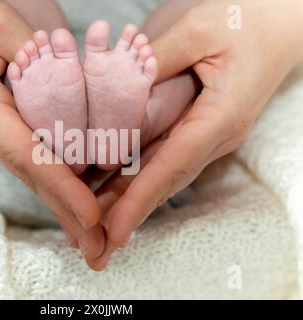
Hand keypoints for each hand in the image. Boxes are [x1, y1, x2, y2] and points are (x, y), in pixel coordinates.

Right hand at [0, 0, 104, 260]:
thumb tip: (67, 73)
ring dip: (63, 206)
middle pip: (32, 176)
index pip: (27, 153)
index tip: (91, 215)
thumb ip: (32, 50)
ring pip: (33, 173)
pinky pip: (34, 158)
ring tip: (91, 237)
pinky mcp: (6, 126)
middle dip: (66, 212)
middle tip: (97, 248)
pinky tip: (74, 203)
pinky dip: (56, 183)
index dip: (61, 185)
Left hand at [90, 0, 302, 267]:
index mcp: (221, 116)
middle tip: (96, 246)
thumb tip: (117, 88)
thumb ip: (155, 61)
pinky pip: (166, 158)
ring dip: (130, 201)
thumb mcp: (198, 31)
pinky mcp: (201, 129)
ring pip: (163, 174)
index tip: (114, 230)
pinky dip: (138, 177)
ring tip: (95, 225)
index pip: (173, 166)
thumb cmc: (246, 22)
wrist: (278, 24)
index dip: (141, 200)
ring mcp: (210, 135)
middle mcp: (216, 135)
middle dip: (129, 214)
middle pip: (165, 181)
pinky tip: (113, 189)